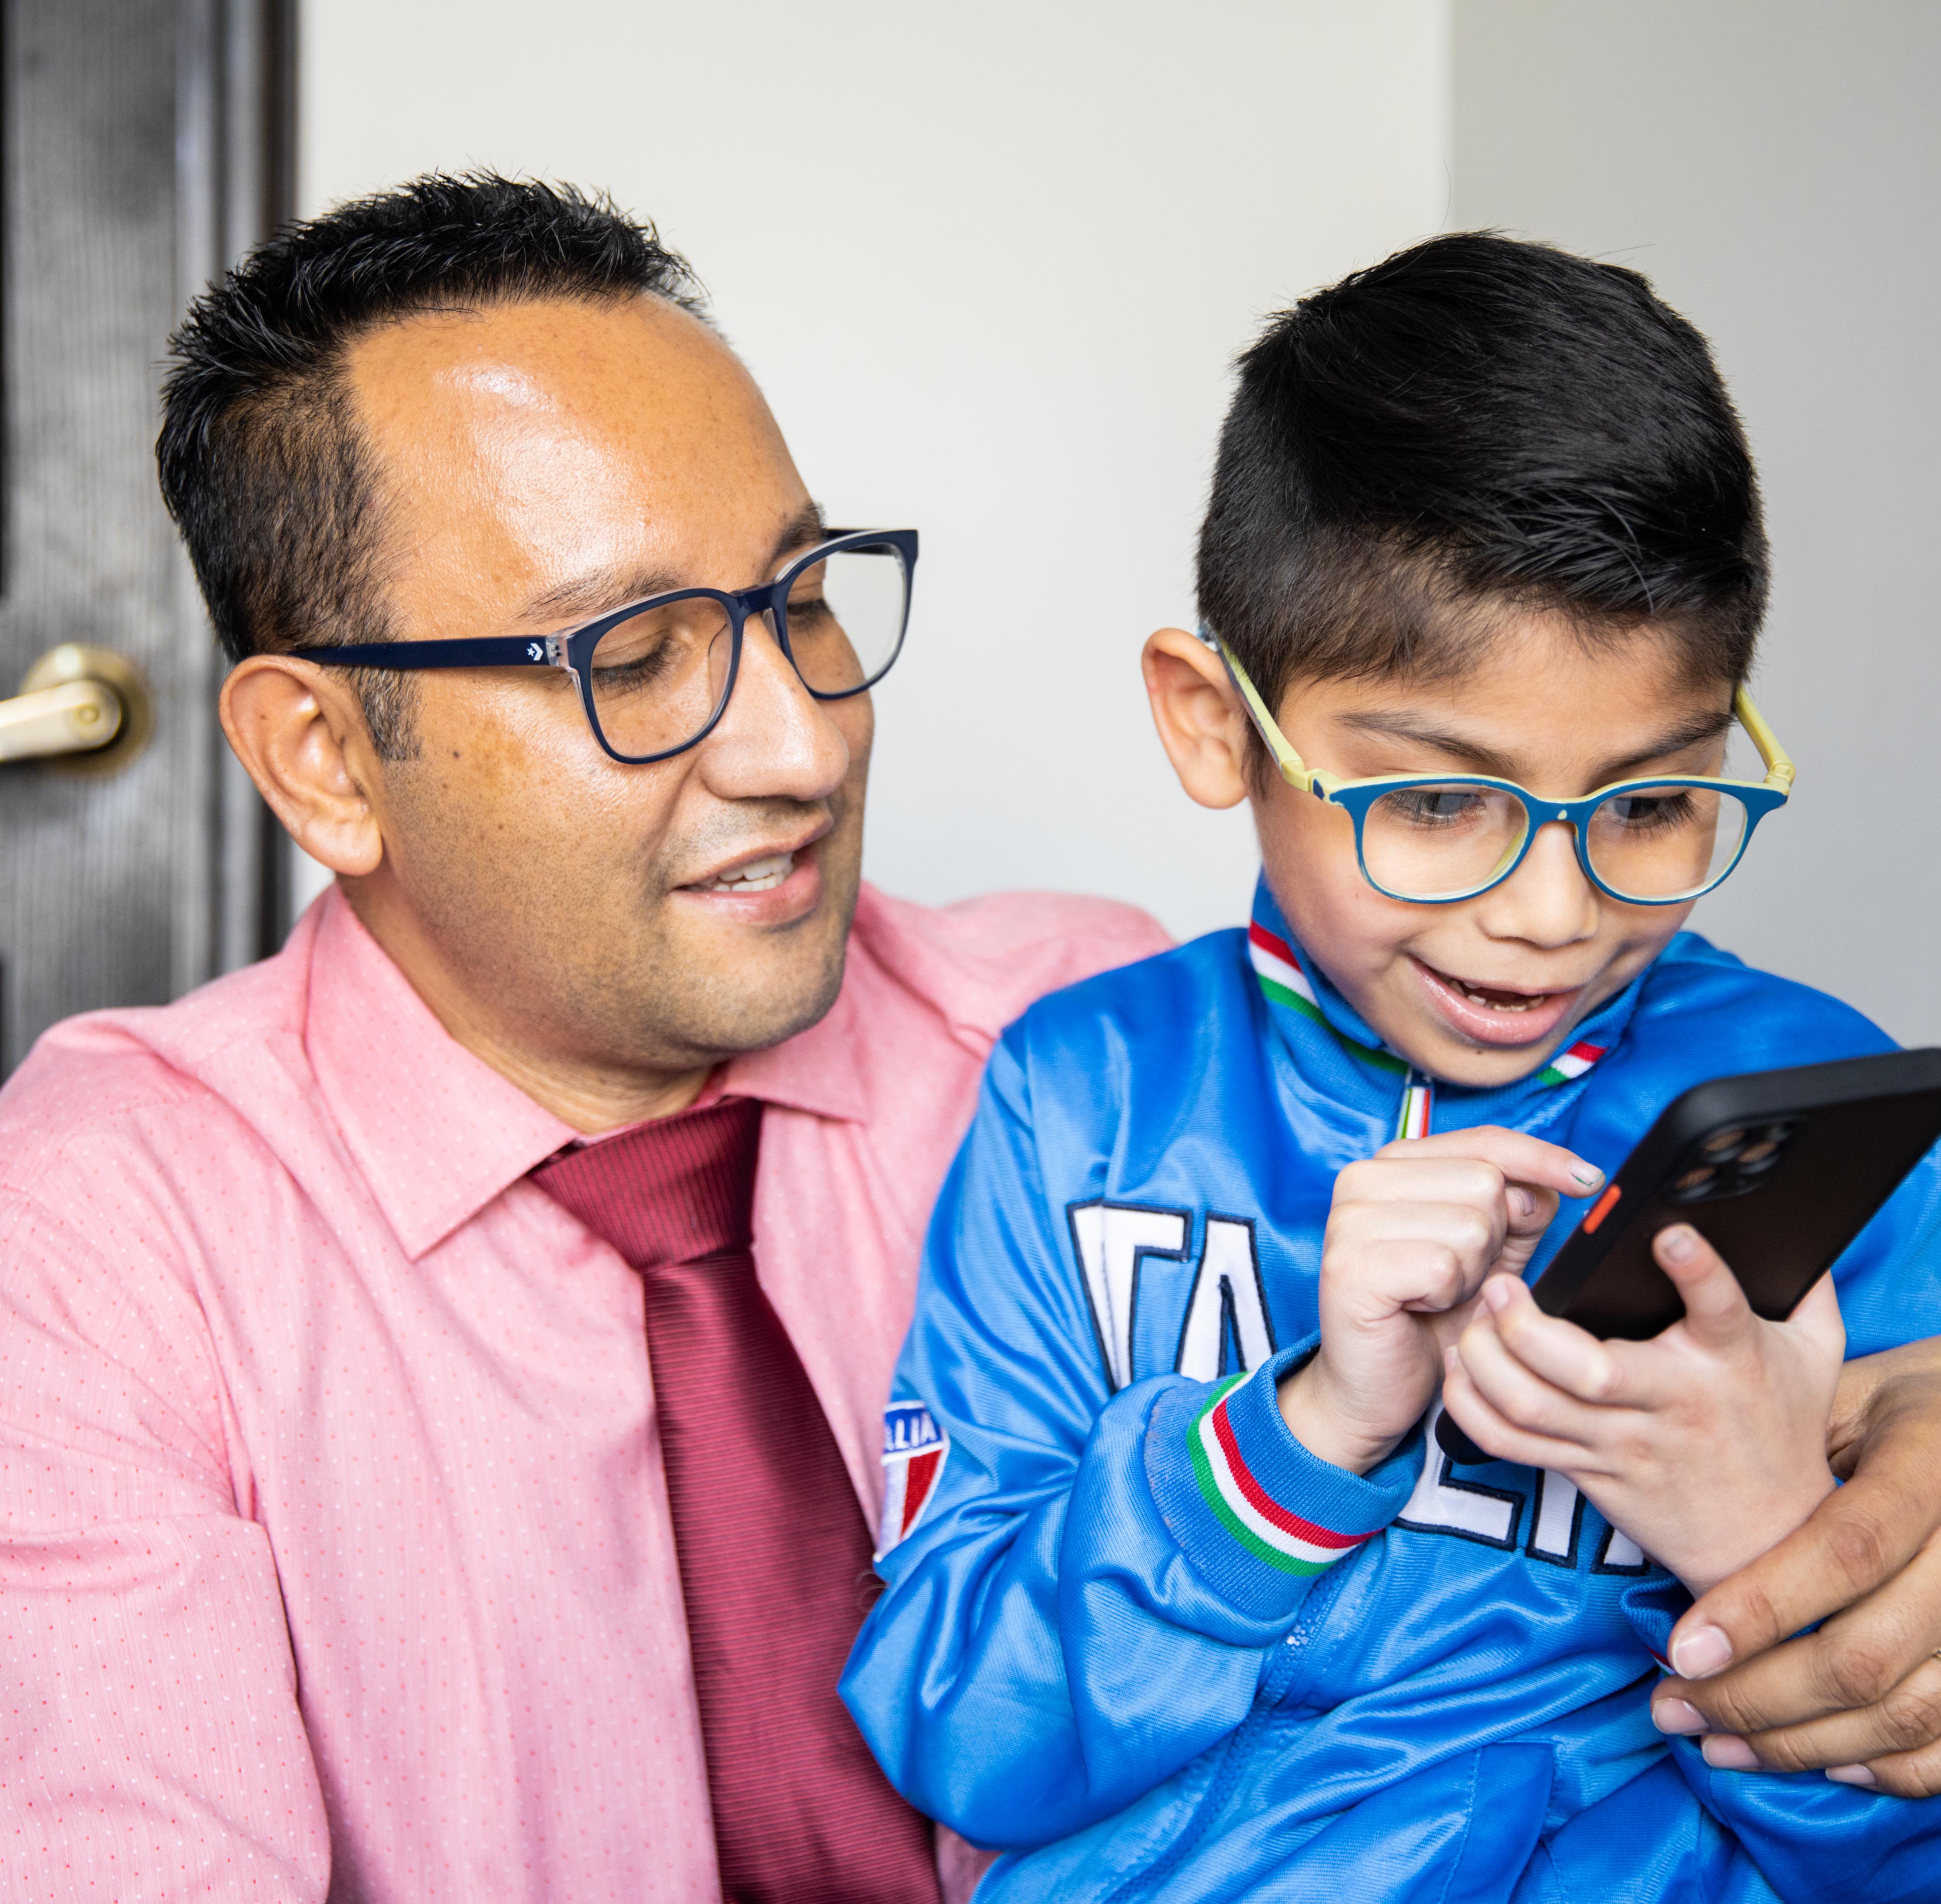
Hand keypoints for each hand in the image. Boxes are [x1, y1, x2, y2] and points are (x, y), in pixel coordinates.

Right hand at [1279, 1127, 1602, 1474]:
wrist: (1373, 1389)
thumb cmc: (1430, 1317)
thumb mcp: (1489, 1253)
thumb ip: (1520, 1210)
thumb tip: (1556, 1184)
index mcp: (1394, 1163)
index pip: (1485, 1141)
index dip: (1543, 1159)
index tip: (1589, 1180)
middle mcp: (1362, 1178)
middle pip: (1486, 1182)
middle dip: (1493, 1239)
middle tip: (1457, 1275)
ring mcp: (1350, 1219)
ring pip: (1470, 1224)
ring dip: (1471, 1274)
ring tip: (1437, 1294)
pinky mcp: (1350, 1266)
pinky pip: (1441, 1267)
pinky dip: (1445, 1297)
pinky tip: (1420, 1308)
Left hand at [1442, 1224, 1842, 1593]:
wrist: (1771, 1537)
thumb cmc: (1783, 1427)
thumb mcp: (1815, 1352)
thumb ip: (1806, 1285)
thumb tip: (1796, 1217)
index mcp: (1730, 1359)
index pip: (1719, 1310)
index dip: (1697, 1271)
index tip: (1669, 1234)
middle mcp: (1671, 1401)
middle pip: (1588, 1371)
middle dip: (1528, 1326)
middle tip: (1500, 1283)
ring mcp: (1623, 1443)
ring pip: (1534, 1408)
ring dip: (1487, 1360)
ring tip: (1473, 1317)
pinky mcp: (1589, 1472)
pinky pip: (1515, 1445)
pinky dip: (1473, 1407)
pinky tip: (1462, 1368)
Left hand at [1649, 1335, 1940, 1794]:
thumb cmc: (1893, 1405)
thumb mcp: (1842, 1394)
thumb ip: (1779, 1447)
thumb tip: (1682, 1514)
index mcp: (1931, 1465)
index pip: (1845, 1552)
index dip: (1760, 1609)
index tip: (1679, 1650)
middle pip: (1867, 1654)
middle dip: (1756, 1697)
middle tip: (1673, 1708)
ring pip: (1905, 1712)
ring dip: (1802, 1744)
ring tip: (1715, 1742)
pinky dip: (1885, 1767)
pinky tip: (1820, 1760)